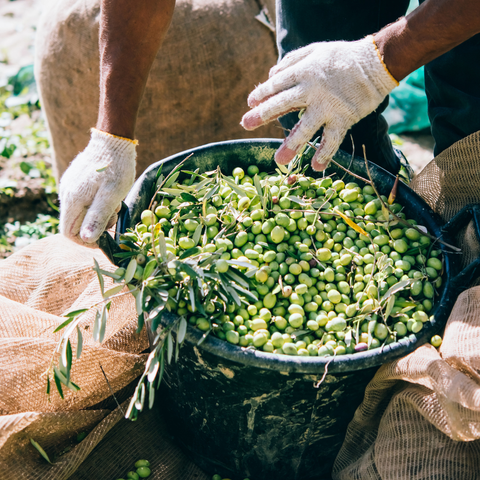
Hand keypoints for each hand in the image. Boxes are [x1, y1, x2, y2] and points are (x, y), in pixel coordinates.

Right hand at [59, 128, 136, 245]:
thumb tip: (86, 238)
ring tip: (115, 204)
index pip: (68, 232)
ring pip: (80, 213)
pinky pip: (83, 201)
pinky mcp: (75, 181)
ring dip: (98, 215)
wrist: (113, 141)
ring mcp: (69, 186)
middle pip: (74, 224)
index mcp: (73, 199)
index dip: (85, 241)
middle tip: (114, 217)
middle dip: (94, 227)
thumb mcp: (112, 196)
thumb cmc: (116, 169)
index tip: (104, 239)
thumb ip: (98, 217)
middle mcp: (66, 194)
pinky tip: (110, 196)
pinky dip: (97, 205)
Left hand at [241, 36, 397, 170]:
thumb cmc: (342, 57)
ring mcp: (327, 106)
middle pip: (282, 104)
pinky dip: (324, 154)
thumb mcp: (314, 50)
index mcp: (303, 72)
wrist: (376, 62)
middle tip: (245, 124)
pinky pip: (332, 139)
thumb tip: (271, 73)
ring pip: (305, 128)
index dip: (262, 93)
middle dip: (262, 115)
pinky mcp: (343, 118)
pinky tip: (315, 167)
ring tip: (279, 161)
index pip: (276, 84)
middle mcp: (311, 90)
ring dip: (291, 145)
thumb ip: (291, 61)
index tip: (250, 104)